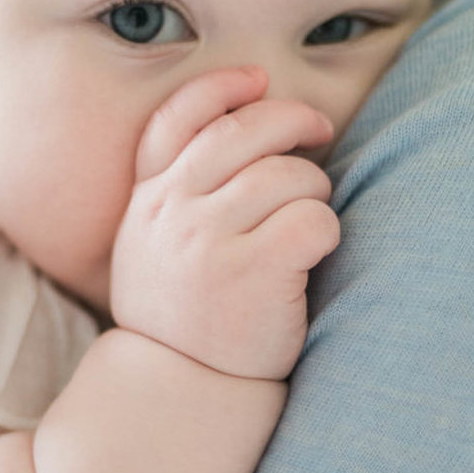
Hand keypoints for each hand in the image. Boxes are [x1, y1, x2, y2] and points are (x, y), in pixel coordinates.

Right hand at [109, 66, 340, 380]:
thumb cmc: (185, 319)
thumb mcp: (153, 251)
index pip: (176, 120)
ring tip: (309, 219)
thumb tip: (241, 127)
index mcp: (146, 202)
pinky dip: (326, 231)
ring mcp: (208, 242)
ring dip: (314, 189)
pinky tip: (315, 256)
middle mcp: (171, 213)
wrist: (181, 392)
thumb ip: (176, 196)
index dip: (220, 89)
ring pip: (287, 175)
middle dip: (292, 121)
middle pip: (242, 132)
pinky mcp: (252, 272)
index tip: (257, 80)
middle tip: (319, 132)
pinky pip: (312, 220)